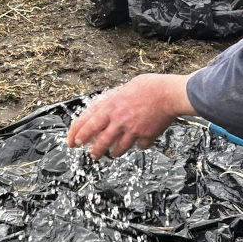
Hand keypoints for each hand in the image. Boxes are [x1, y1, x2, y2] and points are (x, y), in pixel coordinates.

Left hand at [67, 73, 196, 158]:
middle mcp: (119, 121)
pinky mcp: (146, 136)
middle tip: (92, 155)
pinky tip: (139, 143)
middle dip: (94, 151)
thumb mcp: (124, 88)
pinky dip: (139, 145)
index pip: (87, 124)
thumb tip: (103, 103)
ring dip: (114, 152)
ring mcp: (132, 130)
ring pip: (118, 149)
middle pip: (100, 141)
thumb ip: (113, 98)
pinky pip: (139, 146)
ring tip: (112, 153)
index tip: (73, 142)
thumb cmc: (149, 86)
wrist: (169, 94)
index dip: (77, 135)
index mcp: (111, 107)